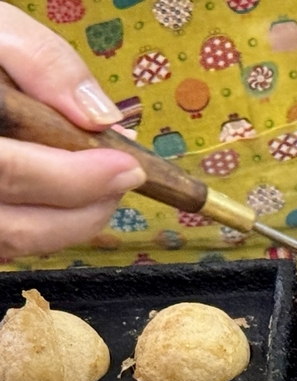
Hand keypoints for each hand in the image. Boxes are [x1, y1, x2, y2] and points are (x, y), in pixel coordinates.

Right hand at [0, 5, 144, 258]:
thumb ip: (40, 62)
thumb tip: (97, 115)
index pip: (9, 172)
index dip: (75, 179)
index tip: (126, 166)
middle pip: (15, 227)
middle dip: (84, 210)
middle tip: (125, 179)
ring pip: (10, 243)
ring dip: (68, 224)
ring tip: (102, 186)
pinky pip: (3, 241)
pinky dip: (41, 226)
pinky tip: (64, 195)